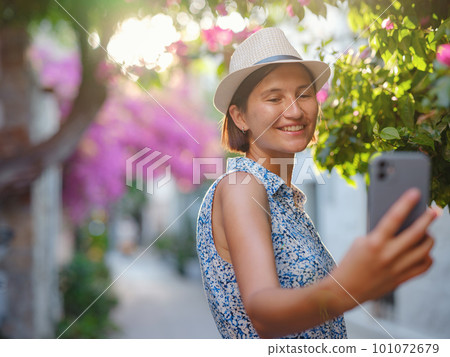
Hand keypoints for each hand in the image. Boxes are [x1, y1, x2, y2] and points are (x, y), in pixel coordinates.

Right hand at [332, 188, 437, 305]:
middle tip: (434, 210)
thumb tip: (401, 226)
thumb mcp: (360, 242)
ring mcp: (397, 269)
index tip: (416, 192)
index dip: (406, 203)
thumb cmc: (351, 262)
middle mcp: (388, 255)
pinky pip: (424, 267)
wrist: (346, 290)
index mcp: (374, 243)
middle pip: (416, 234)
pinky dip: (428, 257)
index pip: (393, 218)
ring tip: (427, 232)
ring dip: (429, 238)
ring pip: (424, 250)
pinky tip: (424, 251)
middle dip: (427, 219)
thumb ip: (380, 234)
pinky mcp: (402, 280)